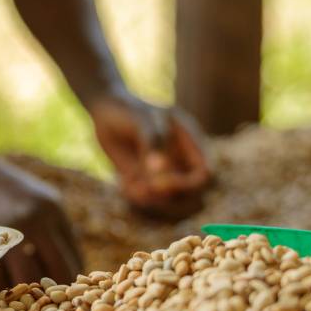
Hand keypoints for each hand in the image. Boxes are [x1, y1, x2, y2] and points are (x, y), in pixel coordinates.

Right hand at [0, 152, 82, 294]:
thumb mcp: (28, 195)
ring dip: (23, 298)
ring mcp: (14, 228)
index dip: (68, 284)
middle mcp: (41, 219)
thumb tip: (59, 265)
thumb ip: (46, 225)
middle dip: (51, 296)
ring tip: (18, 309)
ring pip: (28, 279)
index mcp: (54, 210)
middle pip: (58, 273)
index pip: (74, 259)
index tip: (59, 300)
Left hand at [90, 93, 211, 217]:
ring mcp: (164, 172)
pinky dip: (137, 197)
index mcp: (190, 144)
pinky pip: (148, 199)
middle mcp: (181, 161)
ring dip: (152, 202)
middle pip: (191, 195)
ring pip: (169, 202)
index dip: (188, 184)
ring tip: (132, 186)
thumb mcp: (142, 120)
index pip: (205, 174)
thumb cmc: (128, 109)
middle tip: (147, 188)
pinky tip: (124, 183)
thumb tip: (159, 171)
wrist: (105, 110)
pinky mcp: (145, 180)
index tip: (161, 181)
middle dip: (170, 199)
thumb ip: (153, 143)